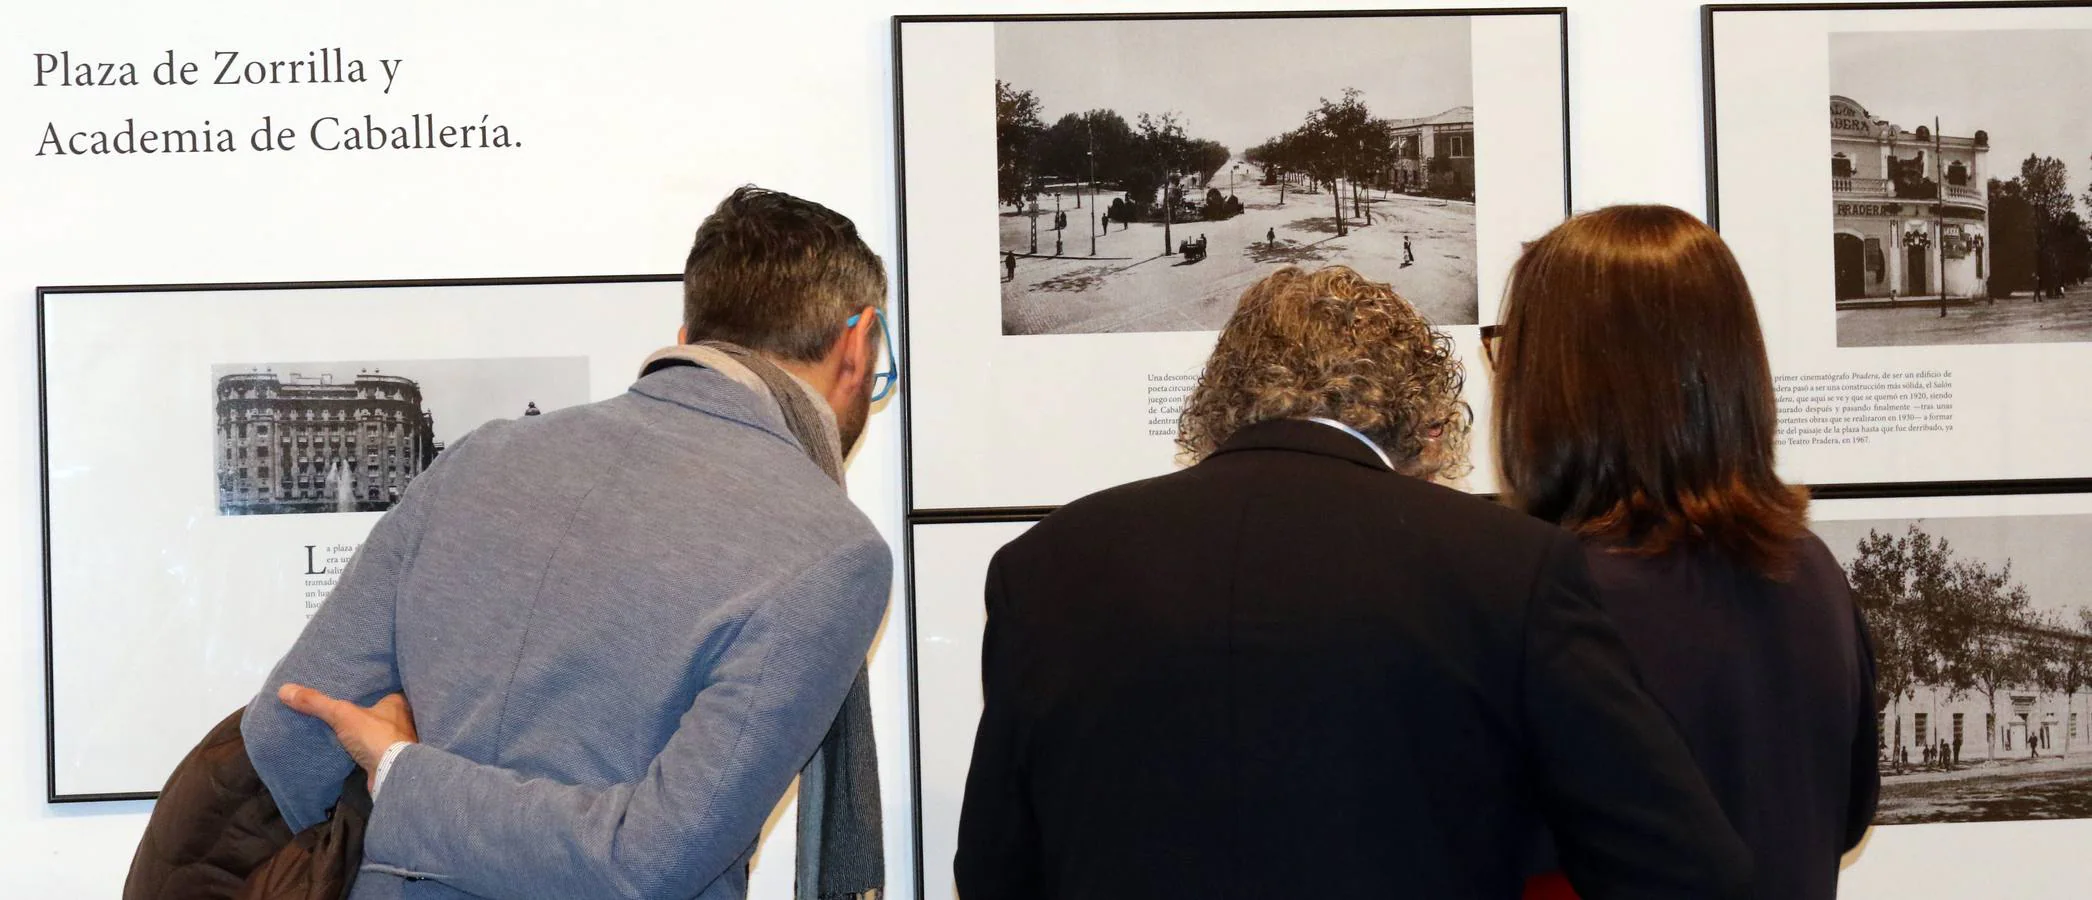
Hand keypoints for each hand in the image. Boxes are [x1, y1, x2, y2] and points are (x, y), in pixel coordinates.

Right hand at [278, 684, 417, 788]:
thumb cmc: (374, 736)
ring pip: (382, 730)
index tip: (358, 686)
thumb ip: (316, 703)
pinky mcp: (393, 759)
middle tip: (349, 706)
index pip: (387, 688)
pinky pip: (378, 748)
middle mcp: (404, 719)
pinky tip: (355, 747)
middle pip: (384, 710)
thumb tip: (284, 690)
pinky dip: (368, 748)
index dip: (373, 687)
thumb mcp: (342, 714)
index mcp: (399, 702)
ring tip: (349, 726)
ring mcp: (400, 740)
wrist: (391, 774)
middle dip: (370, 710)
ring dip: (369, 730)